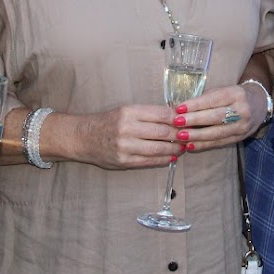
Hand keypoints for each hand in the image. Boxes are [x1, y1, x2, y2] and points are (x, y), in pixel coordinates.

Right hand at [62, 104, 178, 169]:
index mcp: (129, 112)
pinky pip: (149, 161)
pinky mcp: (124, 161)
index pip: (162, 114)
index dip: (179, 118)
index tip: (189, 119)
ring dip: (175, 149)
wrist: (83, 137)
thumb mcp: (126, 111)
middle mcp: (127, 128)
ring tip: (183, 147)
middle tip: (190, 135)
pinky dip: (163, 160)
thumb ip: (148, 114)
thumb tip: (175, 116)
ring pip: (159, 149)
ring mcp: (126, 146)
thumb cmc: (107, 122)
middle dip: (180, 134)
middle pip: (163, 132)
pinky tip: (171, 157)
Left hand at [170, 83, 263, 152]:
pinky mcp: (240, 138)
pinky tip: (191, 145)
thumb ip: (206, 98)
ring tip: (181, 136)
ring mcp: (242, 126)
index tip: (179, 108)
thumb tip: (182, 108)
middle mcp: (242, 111)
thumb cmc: (234, 96)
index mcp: (237, 94)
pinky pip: (219, 143)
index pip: (214, 100)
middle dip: (194, 120)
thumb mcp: (224, 90)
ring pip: (217, 133)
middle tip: (177, 123)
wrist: (259, 105)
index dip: (196, 105)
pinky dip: (204, 145)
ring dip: (197, 136)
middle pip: (216, 117)